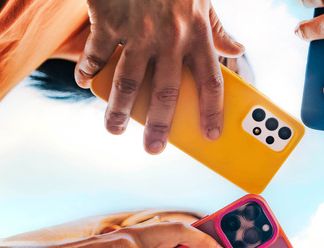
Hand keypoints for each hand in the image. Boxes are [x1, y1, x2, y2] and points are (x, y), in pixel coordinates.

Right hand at [75, 0, 243, 153]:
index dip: (213, 111)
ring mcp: (138, 31)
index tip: (213, 135)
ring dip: (120, 109)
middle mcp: (170, 38)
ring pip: (130, 81)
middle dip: (161, 126)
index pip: (211, 81)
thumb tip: (238, 50)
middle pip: (168, 92)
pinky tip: (84, 82)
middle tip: (154, 149)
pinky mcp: (108, 21)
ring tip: (115, 129)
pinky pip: (98, 54)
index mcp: (196, 34)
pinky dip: (89, 70)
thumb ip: (217, 29)